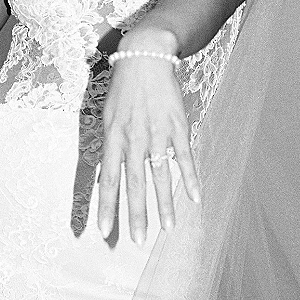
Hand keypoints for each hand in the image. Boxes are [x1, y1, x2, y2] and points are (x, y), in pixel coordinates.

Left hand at [98, 37, 199, 244]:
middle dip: (136, 215)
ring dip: (164, 205)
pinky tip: (194, 198)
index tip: (105, 231)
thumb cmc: (123, 88)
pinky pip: (183, 157)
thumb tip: (109, 173)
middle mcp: (133, 139)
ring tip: (168, 230)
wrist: (144, 57)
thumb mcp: (109, 115)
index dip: (106, 206)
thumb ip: (112, 145)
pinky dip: (190, 178)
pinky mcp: (176, 126)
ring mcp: (156, 133)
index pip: (107, 179)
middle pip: (134, 183)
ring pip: (160, 175)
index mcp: (113, 137)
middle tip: (137, 242)